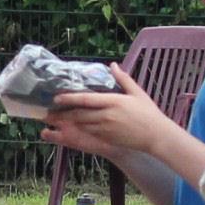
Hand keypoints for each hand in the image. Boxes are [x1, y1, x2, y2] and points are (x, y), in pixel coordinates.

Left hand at [40, 85, 156, 158]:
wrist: (156, 136)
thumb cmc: (148, 113)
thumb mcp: (137, 93)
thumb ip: (123, 79)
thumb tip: (112, 65)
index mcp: (113, 102)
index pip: (86, 99)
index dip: (69, 98)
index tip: (56, 97)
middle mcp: (107, 116)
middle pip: (79, 114)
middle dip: (62, 114)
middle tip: (48, 112)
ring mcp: (106, 129)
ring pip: (82, 125)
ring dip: (68, 122)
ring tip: (55, 119)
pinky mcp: (107, 138)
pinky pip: (89, 133)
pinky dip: (79, 130)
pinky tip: (71, 127)